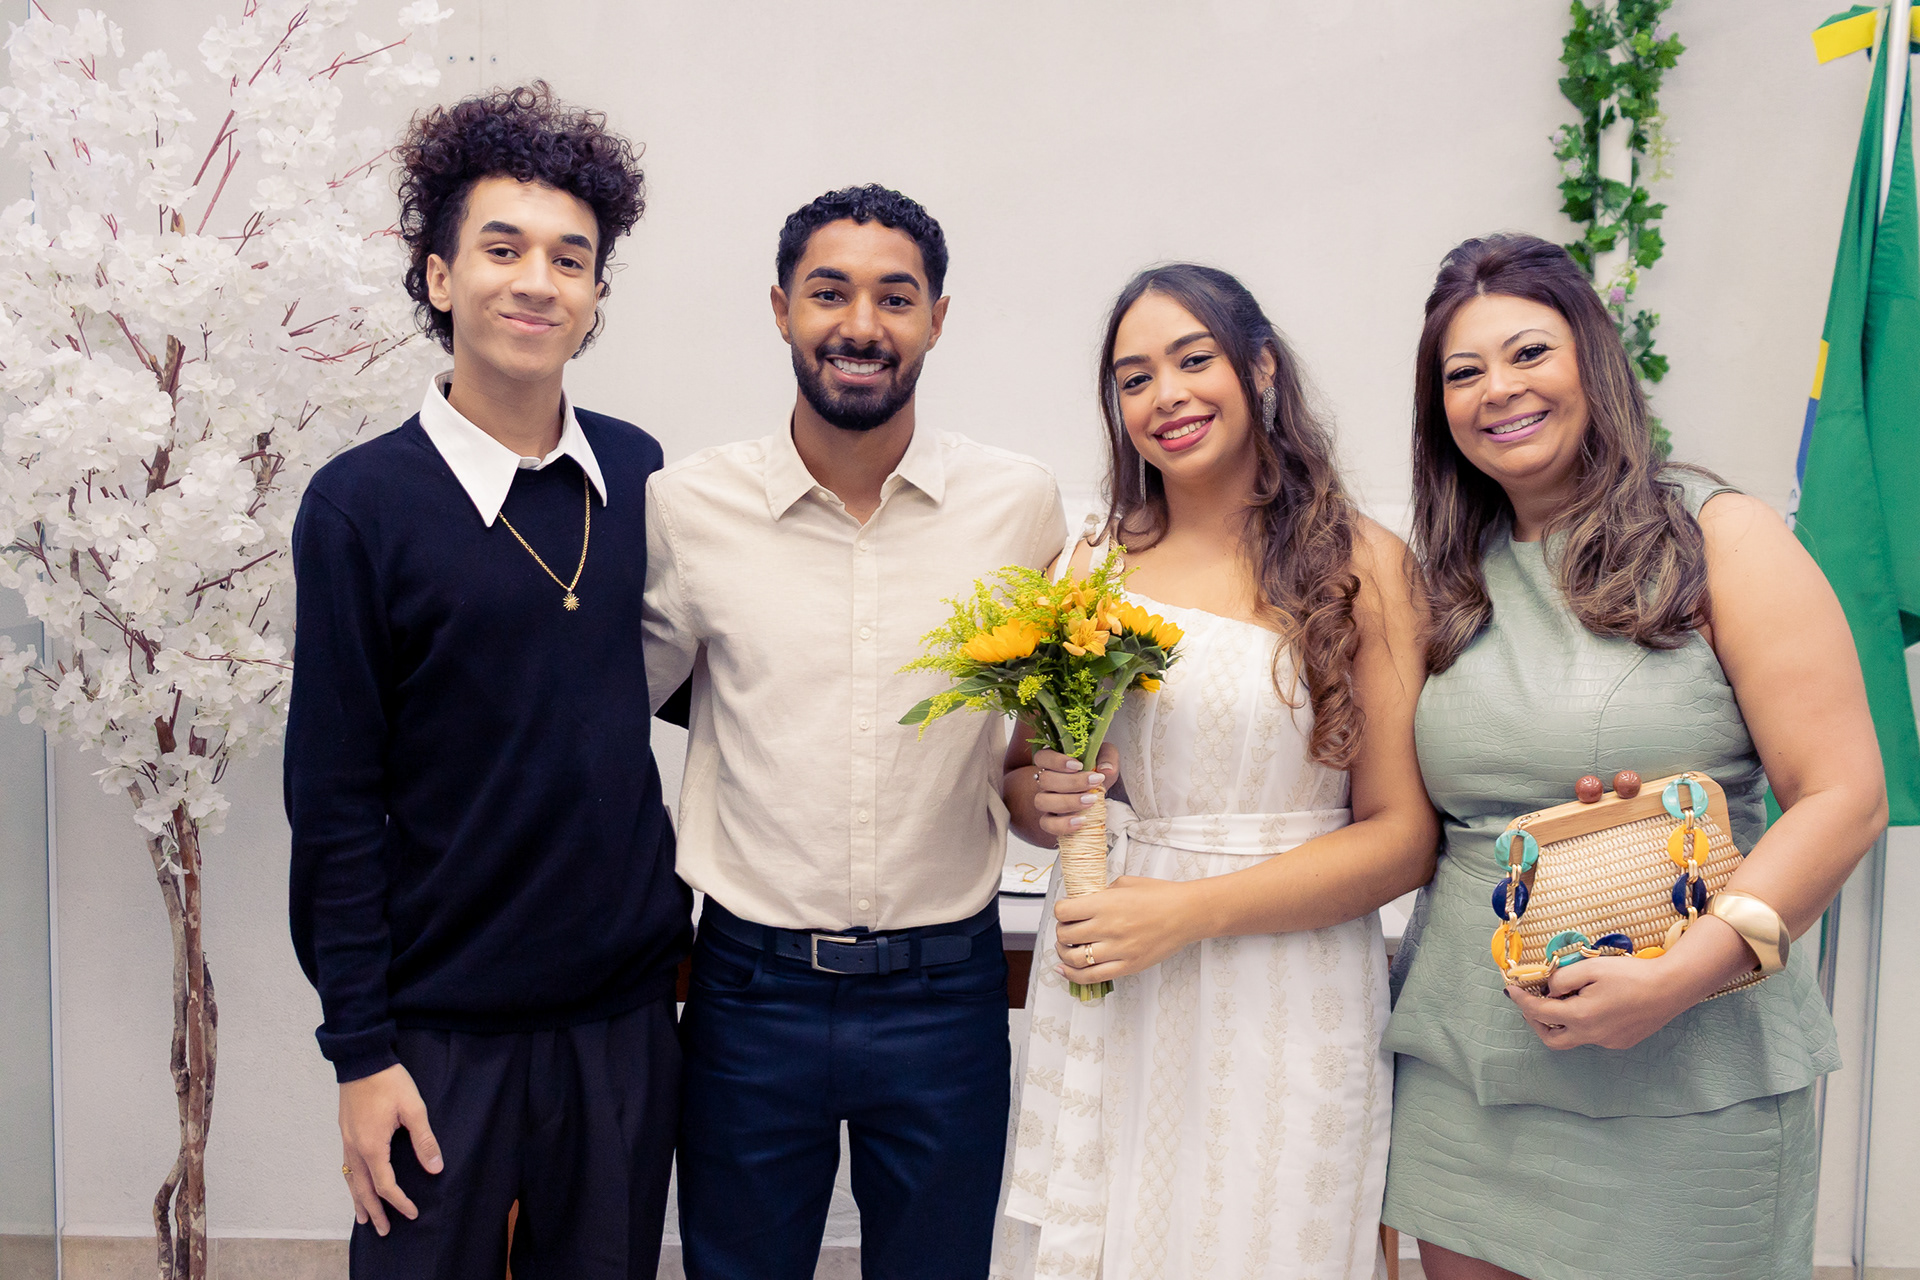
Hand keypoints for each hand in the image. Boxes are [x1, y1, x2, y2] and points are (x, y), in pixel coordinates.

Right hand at [339, 1063, 440, 1234]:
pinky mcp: (345, 1132)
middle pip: (364, 1189)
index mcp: (372, 1147)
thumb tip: (435, 1168)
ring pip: (351, 1179)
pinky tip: (356, 1184)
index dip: (399, 1201)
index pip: (386, 1185)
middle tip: (383, 1231)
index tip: (412, 1213)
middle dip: (374, 1211)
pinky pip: (347, 1166)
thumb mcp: (414, 1109)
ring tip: (363, 1217)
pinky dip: (352, 1182)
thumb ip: (424, 1141)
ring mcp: (347, 1140)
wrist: (362, 1060)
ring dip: (359, 1200)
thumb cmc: (390, 1082)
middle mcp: (355, 1148)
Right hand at [1029, 743, 1119, 841]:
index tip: (1079, 765)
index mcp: (1053, 761)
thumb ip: (1107, 757)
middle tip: (1094, 781)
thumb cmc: (1096, 771)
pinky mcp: (1049, 819)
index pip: (1042, 757)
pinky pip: (1046, 824)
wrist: (1096, 792)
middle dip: (1072, 782)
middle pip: (1045, 780)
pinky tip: (1081, 821)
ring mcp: (1045, 800)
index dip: (1056, 761)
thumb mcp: (1105, 758)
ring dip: (1068, 802)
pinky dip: (1062, 824)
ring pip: (1042, 801)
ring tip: (1090, 801)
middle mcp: (1045, 780)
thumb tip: (1106, 769)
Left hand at [1053, 874, 1204, 982]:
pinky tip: (1065, 970)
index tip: (1066, 911)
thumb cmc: (1160, 895)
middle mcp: (1107, 928)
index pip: (1064, 911)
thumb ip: (1101, 893)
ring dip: (1064, 953)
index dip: (1061, 911)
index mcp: (1105, 904)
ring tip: (1067, 948)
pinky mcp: (1127, 966)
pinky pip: (1092, 977)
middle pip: (1065, 935)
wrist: (1186, 913)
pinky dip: (1073, 976)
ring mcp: (1117, 950)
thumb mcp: (1125, 884)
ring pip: (1074, 959)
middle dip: (1062, 932)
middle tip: (1068, 929)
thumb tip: (1083, 902)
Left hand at [1506, 956, 1699, 1050]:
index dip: (1522, 1000)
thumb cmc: (1631, 974)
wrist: (1671, 988)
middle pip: (1552, 1039)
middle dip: (1536, 1023)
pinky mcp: (1622, 1042)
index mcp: (1580, 1017)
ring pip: (1573, 1038)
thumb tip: (1548, 989)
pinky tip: (1590, 1005)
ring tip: (1561, 1000)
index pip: (1539, 1013)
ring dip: (1561, 1023)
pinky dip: (1582, 1023)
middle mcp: (1592, 1035)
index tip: (1512, 989)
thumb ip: (1562, 979)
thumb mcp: (1590, 968)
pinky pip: (1593, 1036)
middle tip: (1532, 1004)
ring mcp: (1608, 1042)